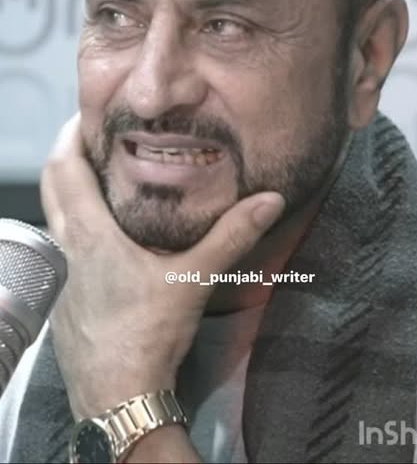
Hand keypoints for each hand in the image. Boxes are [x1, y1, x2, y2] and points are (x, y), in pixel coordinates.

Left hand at [41, 113, 284, 419]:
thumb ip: (232, 235)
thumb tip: (270, 199)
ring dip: (70, 190)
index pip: (64, 167)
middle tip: (94, 137)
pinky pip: (61, 245)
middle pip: (51, 185)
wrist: (116, 397)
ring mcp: (60, 274)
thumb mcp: (193, 278)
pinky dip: (74, 223)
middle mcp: (66, 247)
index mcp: (88, 233)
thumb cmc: (147, 335)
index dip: (71, 134)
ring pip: (54, 216)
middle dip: (66, 154)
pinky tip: (105, 235)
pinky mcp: (62, 298)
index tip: (88, 113)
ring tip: (103, 177)